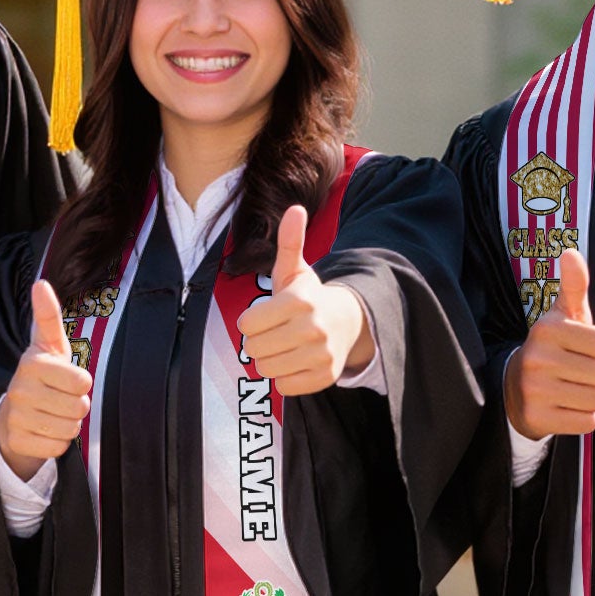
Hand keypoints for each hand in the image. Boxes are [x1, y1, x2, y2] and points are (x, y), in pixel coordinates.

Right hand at [0, 279, 91, 480]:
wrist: (13, 415)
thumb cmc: (42, 376)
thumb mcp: (49, 345)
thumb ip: (48, 316)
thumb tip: (41, 283)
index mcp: (32, 363)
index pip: (82, 381)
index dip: (81, 383)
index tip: (68, 378)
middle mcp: (20, 389)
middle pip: (79, 407)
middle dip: (77, 406)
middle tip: (61, 399)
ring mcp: (16, 417)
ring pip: (70, 429)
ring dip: (69, 424)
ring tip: (53, 414)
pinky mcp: (17, 441)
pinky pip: (58, 447)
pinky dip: (57, 442)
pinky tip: (44, 431)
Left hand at [235, 204, 371, 395]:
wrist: (347, 322)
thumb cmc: (309, 297)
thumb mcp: (296, 270)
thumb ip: (289, 242)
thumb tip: (295, 208)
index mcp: (300, 302)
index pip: (247, 325)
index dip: (250, 322)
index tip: (265, 317)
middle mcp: (313, 329)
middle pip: (254, 350)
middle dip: (258, 342)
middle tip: (274, 333)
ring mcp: (321, 355)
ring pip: (267, 370)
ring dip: (270, 361)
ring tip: (284, 347)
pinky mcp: (325, 377)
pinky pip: (284, 387)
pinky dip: (285, 378)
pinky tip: (295, 361)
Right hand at [503, 247, 594, 436]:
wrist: (513, 388)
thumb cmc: (552, 348)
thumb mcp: (562, 316)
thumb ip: (573, 286)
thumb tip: (571, 252)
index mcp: (547, 329)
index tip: (582, 349)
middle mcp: (537, 358)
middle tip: (577, 372)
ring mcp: (535, 390)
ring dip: (592, 397)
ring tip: (572, 389)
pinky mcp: (537, 418)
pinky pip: (587, 422)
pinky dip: (582, 417)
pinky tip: (565, 407)